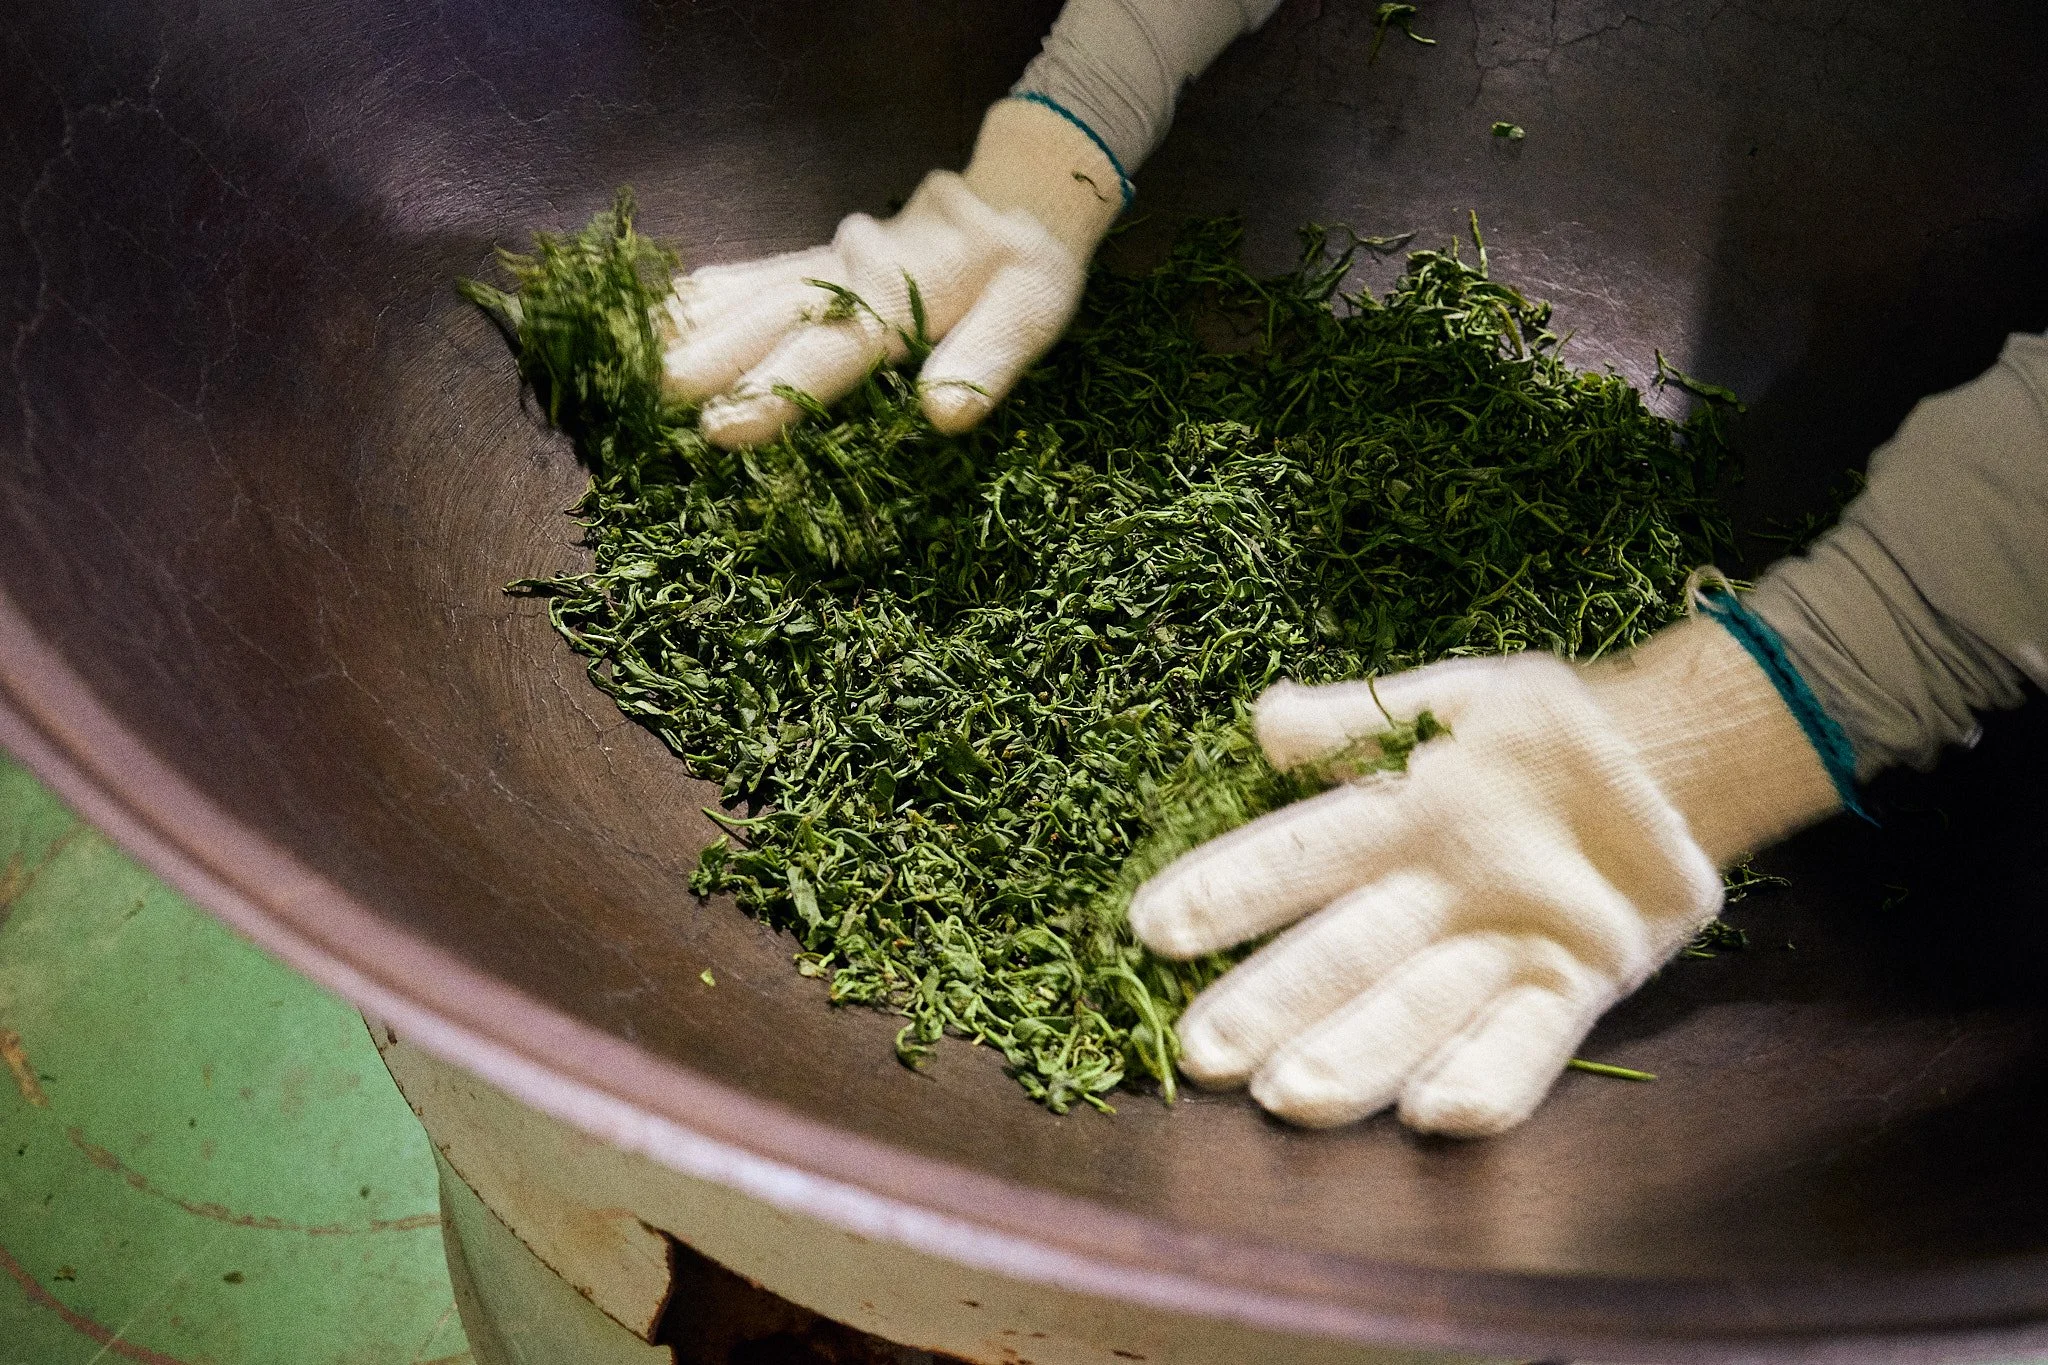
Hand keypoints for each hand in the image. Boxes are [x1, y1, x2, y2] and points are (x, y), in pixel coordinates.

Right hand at [660, 98, 1124, 447]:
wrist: (1022, 195)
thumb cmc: (1028, 267)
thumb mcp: (1032, 312)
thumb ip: (987, 362)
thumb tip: (943, 414)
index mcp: (901, 298)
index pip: (830, 353)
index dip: (775, 392)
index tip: (721, 427)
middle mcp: (851, 273)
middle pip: (770, 317)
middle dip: (710, 355)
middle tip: (650, 393)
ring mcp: (828, 261)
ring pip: (750, 291)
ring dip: (692, 322)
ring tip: (631, 350)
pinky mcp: (819, 258)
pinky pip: (754, 273)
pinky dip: (704, 292)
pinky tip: (657, 310)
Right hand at [1129, 614, 1841, 1136]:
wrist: (1664, 756)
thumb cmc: (1538, 726)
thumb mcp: (1451, 700)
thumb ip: (1357, 719)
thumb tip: (1266, 722)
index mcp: (1394, 824)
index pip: (1294, 858)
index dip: (1226, 890)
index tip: (1151, 926)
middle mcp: (1435, 900)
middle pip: (1341, 955)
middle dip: (1272, 1003)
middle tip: (1203, 1054)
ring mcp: (1504, 945)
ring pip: (1418, 1007)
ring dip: (1357, 1053)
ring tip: (1290, 1097)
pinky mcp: (1577, 981)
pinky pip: (1531, 1038)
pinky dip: (1489, 1075)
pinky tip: (1438, 1115)